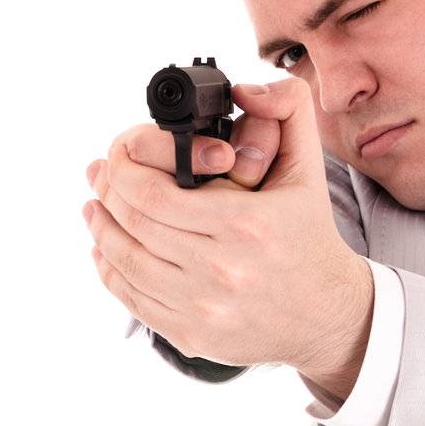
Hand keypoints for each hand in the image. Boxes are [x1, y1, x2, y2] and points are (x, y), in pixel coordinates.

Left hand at [82, 76, 373, 383]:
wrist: (328, 315)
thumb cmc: (309, 237)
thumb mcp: (308, 167)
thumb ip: (287, 108)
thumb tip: (243, 89)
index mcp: (246, 225)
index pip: (153, 192)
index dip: (122, 168)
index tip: (116, 155)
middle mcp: (222, 270)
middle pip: (134, 223)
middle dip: (107, 192)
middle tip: (99, 175)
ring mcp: (205, 308)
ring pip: (125, 262)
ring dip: (101, 230)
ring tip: (95, 208)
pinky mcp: (193, 336)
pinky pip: (134, 300)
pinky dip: (111, 271)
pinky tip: (106, 250)